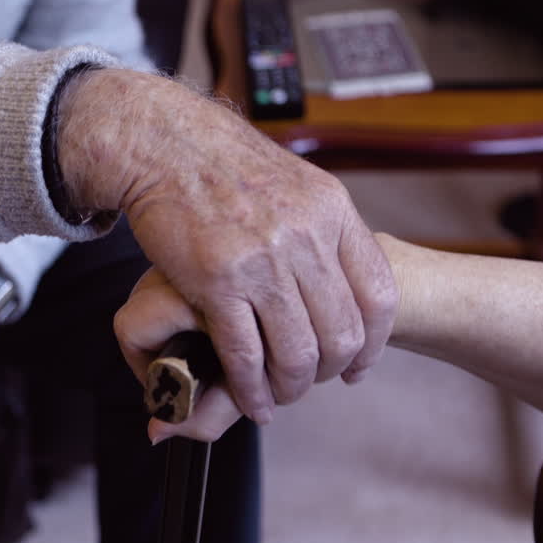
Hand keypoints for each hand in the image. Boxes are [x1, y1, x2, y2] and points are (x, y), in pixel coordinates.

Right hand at [59, 69, 397, 422]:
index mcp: (331, 211)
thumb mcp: (292, 184)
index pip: (379, 294)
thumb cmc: (219, 164)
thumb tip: (340, 271)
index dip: (373, 343)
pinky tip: (248, 398)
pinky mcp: (217, 281)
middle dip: (328, 372)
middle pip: (341, 333)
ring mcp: (263, 261)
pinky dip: (250, 388)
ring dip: (290, 388)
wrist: (163, 144)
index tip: (357, 365)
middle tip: (309, 382)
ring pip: (298, 352)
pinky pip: (245, 354)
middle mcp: (305, 236)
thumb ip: (320, 229)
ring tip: (277, 396)